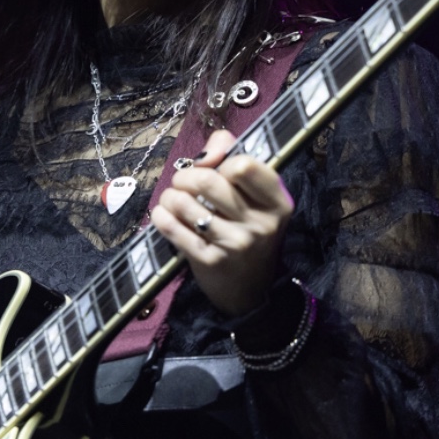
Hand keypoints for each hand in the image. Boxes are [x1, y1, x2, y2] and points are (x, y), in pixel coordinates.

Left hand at [150, 128, 293, 315]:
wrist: (249, 290)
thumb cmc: (247, 230)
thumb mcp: (255, 197)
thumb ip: (234, 157)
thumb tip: (210, 147)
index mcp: (277, 201)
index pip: (242, 164)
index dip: (218, 160)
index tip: (210, 167)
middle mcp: (261, 223)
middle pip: (208, 180)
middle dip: (185, 176)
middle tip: (181, 183)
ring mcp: (236, 244)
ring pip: (185, 203)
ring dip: (169, 196)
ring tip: (172, 200)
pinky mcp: (211, 261)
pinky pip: (173, 228)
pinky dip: (161, 216)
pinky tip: (162, 215)